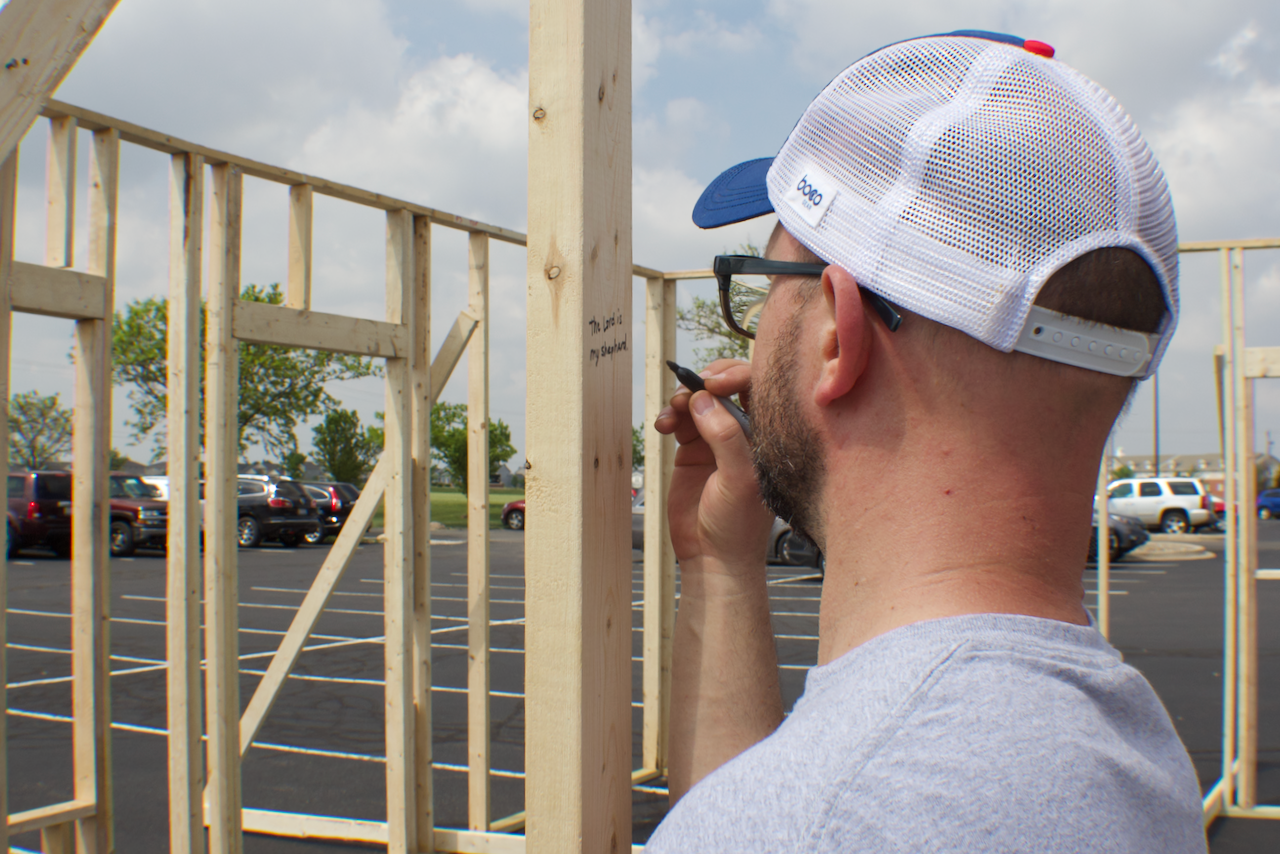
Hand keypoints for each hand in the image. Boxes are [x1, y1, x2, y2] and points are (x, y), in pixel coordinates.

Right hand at [655, 359, 773, 575]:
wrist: (712, 557)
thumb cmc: (738, 525)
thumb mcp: (740, 479)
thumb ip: (725, 437)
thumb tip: (703, 400)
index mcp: (765, 434)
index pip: (756, 388)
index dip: (733, 376)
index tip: (711, 384)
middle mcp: (743, 432)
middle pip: (725, 387)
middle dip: (705, 382)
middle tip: (689, 390)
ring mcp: (716, 440)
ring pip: (699, 400)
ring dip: (682, 399)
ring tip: (671, 414)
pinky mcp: (692, 451)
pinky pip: (680, 420)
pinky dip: (669, 416)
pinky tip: (663, 426)